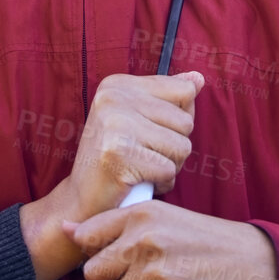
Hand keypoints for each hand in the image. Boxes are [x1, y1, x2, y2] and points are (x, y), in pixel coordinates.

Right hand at [18, 70, 203, 279]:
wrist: (80, 201)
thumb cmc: (116, 159)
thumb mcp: (138, 118)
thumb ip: (168, 96)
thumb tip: (199, 78)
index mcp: (118, 84)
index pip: (185, 90)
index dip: (178, 120)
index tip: (149, 132)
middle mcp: (113, 97)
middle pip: (186, 121)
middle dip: (174, 146)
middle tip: (144, 156)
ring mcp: (114, 124)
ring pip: (182, 146)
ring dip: (169, 166)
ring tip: (142, 169)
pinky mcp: (118, 154)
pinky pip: (168, 170)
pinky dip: (160, 183)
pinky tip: (138, 183)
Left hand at [60, 202, 276, 279]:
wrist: (253, 264)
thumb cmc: (204, 240)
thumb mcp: (162, 219)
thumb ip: (115, 225)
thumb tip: (64, 229)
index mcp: (140, 214)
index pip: (86, 237)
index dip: (98, 252)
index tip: (118, 256)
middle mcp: (143, 240)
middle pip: (93, 274)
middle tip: (142, 277)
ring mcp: (154, 273)